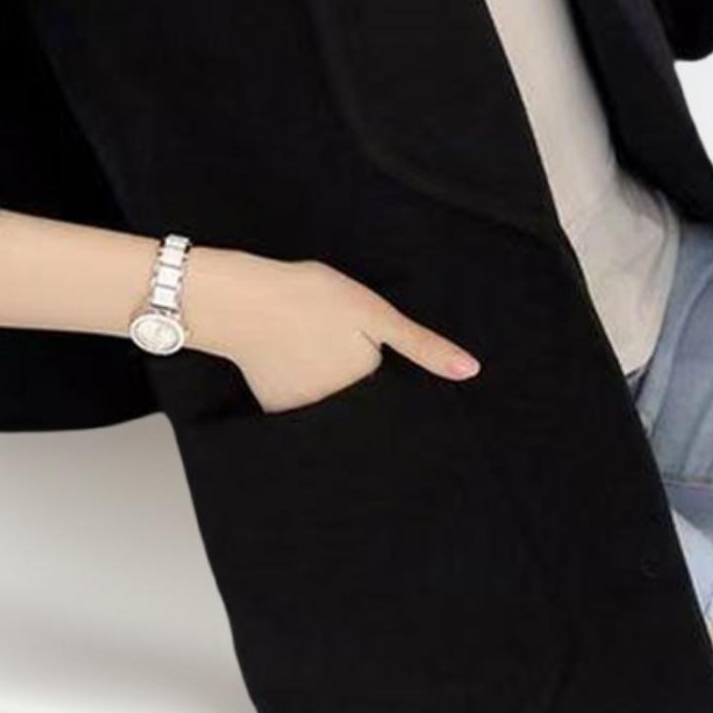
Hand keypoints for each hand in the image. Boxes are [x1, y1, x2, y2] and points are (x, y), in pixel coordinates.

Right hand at [182, 246, 481, 413]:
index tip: (364, 343)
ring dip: (329, 385)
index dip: (381, 363)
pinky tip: (290, 361)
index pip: (390, 386)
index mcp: (368, 383)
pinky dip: (301, 391)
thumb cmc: (310, 297)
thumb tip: (470, 372)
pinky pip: (301, 409)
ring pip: (333, 404)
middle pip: (362, 399)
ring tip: (310, 347)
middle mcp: (340, 408)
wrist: (241, 300)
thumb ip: (421, 345)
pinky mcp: (277, 412)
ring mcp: (307, 414)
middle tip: (330, 339)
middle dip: (358, 380)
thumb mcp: (373, 312)